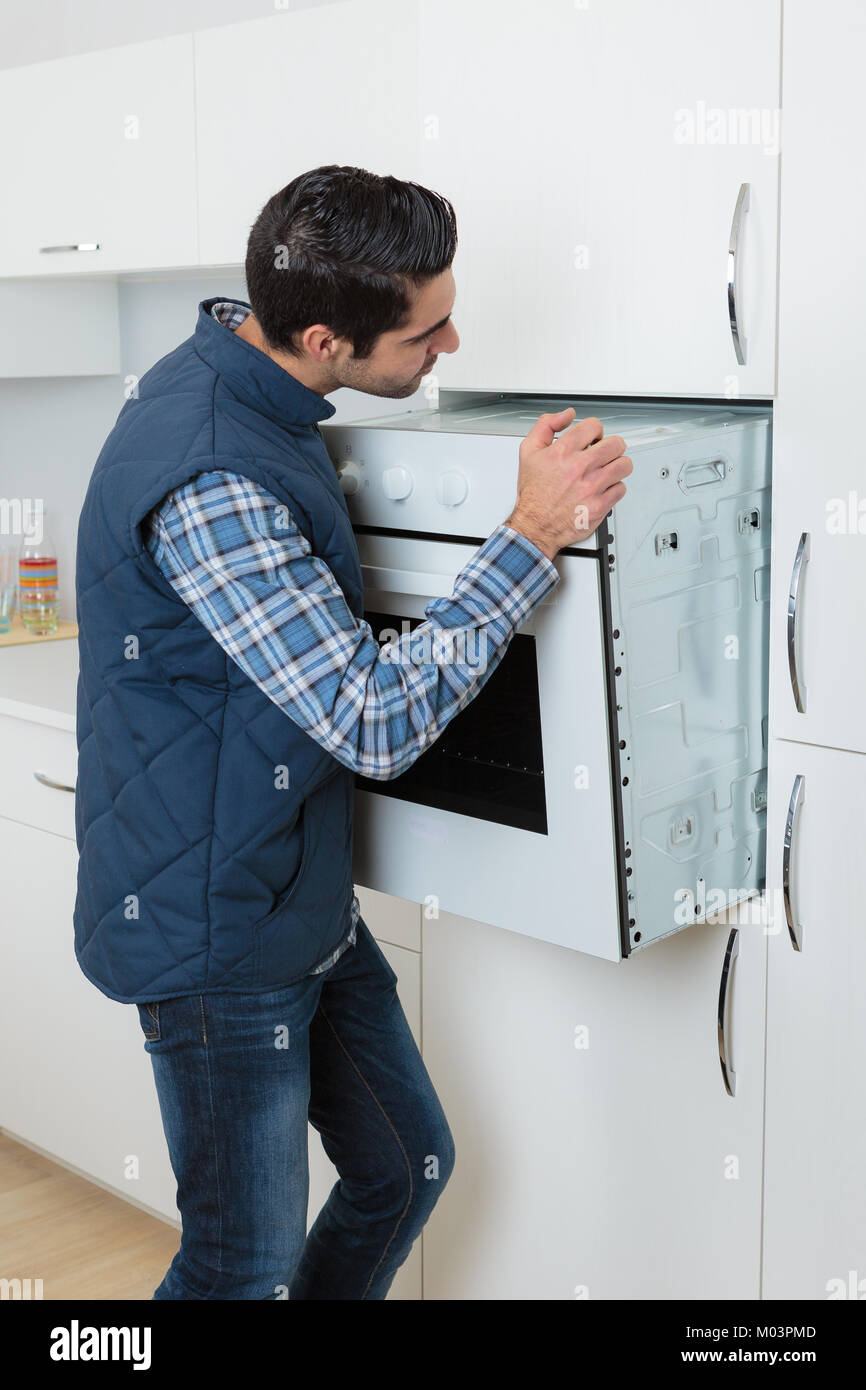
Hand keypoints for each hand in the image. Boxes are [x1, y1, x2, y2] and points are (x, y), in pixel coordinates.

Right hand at [504, 407, 632, 559]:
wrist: (535, 526)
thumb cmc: (533, 493)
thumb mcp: (528, 451)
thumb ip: (546, 425)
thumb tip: (567, 415)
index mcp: (563, 452)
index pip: (594, 426)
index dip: (595, 431)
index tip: (593, 439)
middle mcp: (579, 468)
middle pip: (616, 444)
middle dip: (610, 447)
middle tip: (603, 454)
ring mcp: (592, 487)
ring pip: (624, 465)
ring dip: (617, 466)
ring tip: (607, 470)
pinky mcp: (600, 505)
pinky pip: (621, 488)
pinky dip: (614, 488)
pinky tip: (603, 489)